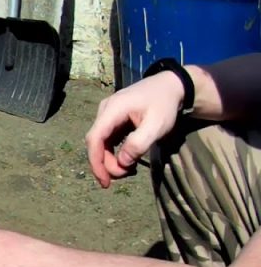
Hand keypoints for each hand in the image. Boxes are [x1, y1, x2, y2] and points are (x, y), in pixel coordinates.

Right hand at [85, 71, 183, 187]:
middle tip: (126, 174)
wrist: (171, 86)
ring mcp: (107, 115)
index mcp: (113, 109)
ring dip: (111, 159)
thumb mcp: (157, 125)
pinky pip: (108, 140)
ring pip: (101, 143)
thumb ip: (139, 143)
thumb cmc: (165, 104)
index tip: (105, 181)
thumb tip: (122, 162)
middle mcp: (105, 111)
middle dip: (107, 163)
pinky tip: (128, 159)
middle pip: (97, 143)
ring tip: (129, 168)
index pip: (95, 138)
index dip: (96, 162)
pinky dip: (115, 153)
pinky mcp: (113, 120)